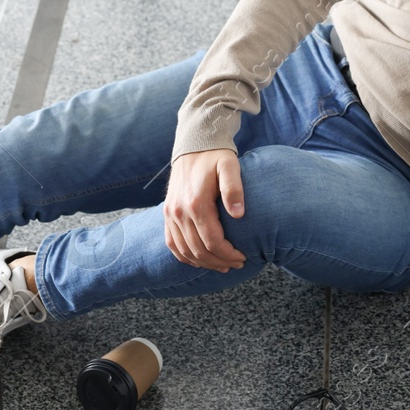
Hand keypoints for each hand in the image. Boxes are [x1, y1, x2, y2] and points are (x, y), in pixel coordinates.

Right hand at [164, 148, 247, 272]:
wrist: (194, 144)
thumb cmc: (216, 156)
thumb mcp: (230, 166)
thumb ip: (234, 189)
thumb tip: (238, 214)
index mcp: (196, 203)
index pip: (213, 241)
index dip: (228, 254)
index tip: (243, 257)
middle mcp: (179, 212)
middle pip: (199, 250)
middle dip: (220, 261)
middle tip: (238, 264)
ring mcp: (170, 214)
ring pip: (184, 251)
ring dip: (204, 263)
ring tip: (223, 265)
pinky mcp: (167, 213)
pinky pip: (172, 243)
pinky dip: (185, 256)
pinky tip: (200, 260)